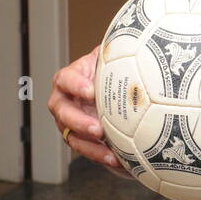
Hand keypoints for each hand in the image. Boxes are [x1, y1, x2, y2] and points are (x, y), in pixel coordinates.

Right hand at [47, 45, 132, 180]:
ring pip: (73, 138)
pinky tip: (120, 163)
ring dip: (91, 147)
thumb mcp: (112, 56)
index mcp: (70, 79)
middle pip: (62, 113)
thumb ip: (116, 49)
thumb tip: (138, 35)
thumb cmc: (112, 69)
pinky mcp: (83, 140)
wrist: (116, 89)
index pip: (65, 79)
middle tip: (99, 129)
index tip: (91, 92)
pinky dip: (102, 157)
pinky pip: (89, 151)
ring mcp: (71, 123)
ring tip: (110, 155)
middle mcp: (65, 101)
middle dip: (79, 122)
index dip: (75, 85)